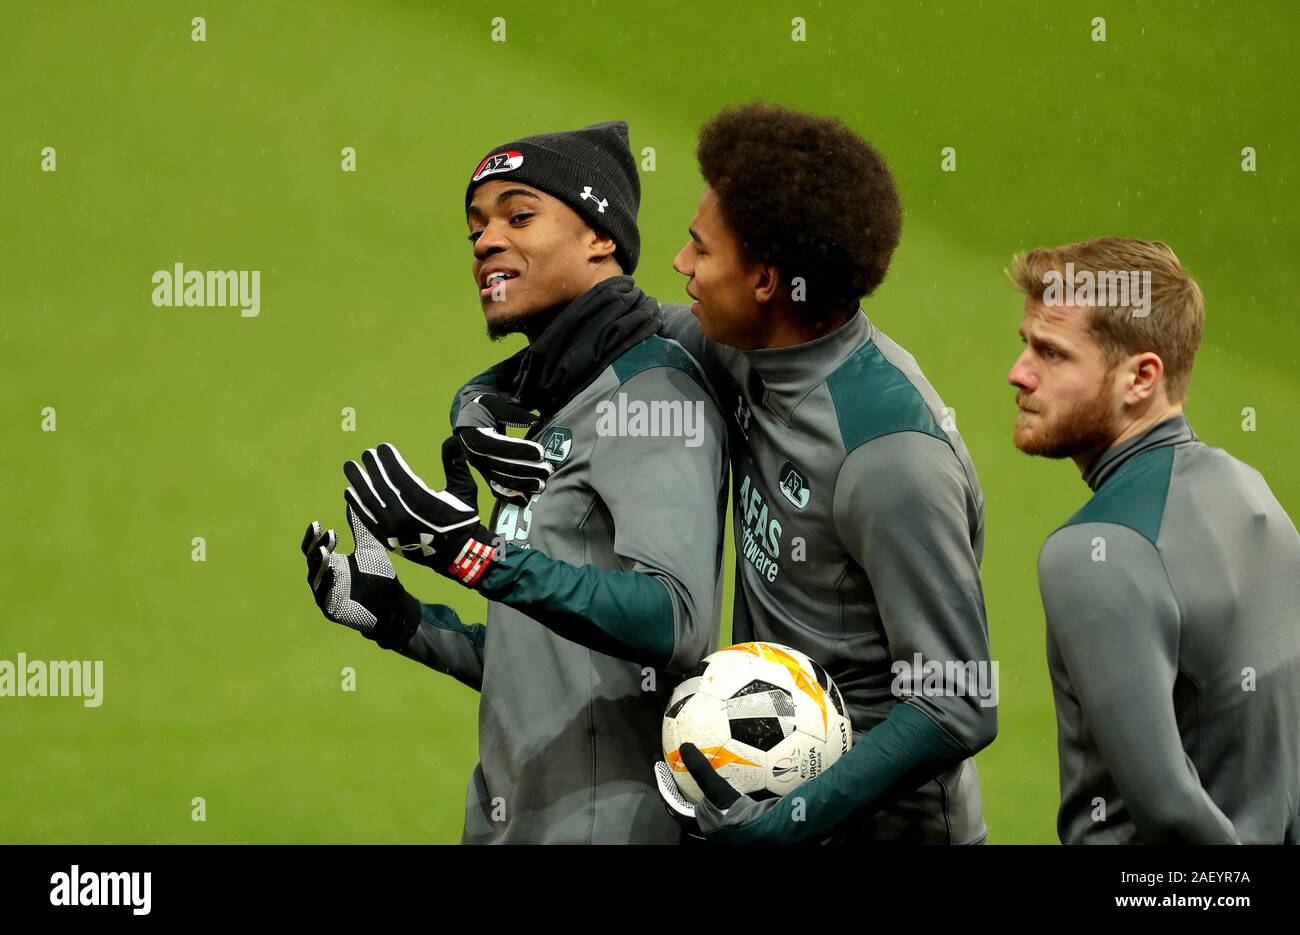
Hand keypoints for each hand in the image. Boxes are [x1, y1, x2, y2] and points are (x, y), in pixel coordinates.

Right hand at [301, 504, 417, 638]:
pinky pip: (324, 597)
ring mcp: (326, 594)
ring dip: (319, 564)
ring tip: (325, 551)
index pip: (314, 548)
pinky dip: (326, 584)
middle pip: (312, 560)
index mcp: (330, 563)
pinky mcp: (332, 610)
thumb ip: (359, 528)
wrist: (393, 604)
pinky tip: (332, 572)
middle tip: (326, 534)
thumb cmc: (379, 576)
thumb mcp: (370, 548)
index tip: (318, 524)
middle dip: (317, 547)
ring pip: (315, 578)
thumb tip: (352, 501)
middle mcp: (324, 577)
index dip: (314, 537)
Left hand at [343, 440, 497, 587]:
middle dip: (372, 467)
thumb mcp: (465, 490)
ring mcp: (392, 529)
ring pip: (369, 501)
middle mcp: (404, 515)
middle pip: (381, 486)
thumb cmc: (463, 520)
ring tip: (350, 467)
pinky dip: (356, 505)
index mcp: (423, 502)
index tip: (382, 447)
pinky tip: (350, 492)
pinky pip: (367, 519)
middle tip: (366, 454)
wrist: (459, 555)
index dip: (388, 459)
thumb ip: (455, 464)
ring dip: (358, 482)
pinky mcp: (387, 539)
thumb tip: (451, 439)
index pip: (398, 475)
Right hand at [455, 393, 551, 506]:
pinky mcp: (484, 475)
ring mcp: (480, 468)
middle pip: (503, 467)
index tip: (541, 452)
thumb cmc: (485, 409)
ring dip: (523, 485)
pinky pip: (497, 489)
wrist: (469, 419)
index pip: (501, 447)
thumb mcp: (497, 406)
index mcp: (476, 437)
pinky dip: (511, 497)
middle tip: (548, 469)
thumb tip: (535, 421)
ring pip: (502, 481)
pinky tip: (525, 500)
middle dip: (528, 470)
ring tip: (542, 484)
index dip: (522, 451)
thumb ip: (514, 415)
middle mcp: (475, 456)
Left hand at [656, 743, 777, 841]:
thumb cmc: (734, 815)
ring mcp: (717, 822)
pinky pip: (720, 799)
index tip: (661, 767)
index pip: (670, 800)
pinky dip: (720, 786)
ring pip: (702, 802)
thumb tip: (685, 747)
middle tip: (680, 768)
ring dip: (700, 787)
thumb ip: (700, 768)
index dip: (664, 783)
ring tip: (703, 769)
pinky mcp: (732, 818)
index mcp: (692, 821)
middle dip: (682, 786)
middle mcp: (702, 824)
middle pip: (684, 802)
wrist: (761, 830)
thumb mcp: (716, 789)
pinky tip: (730, 775)